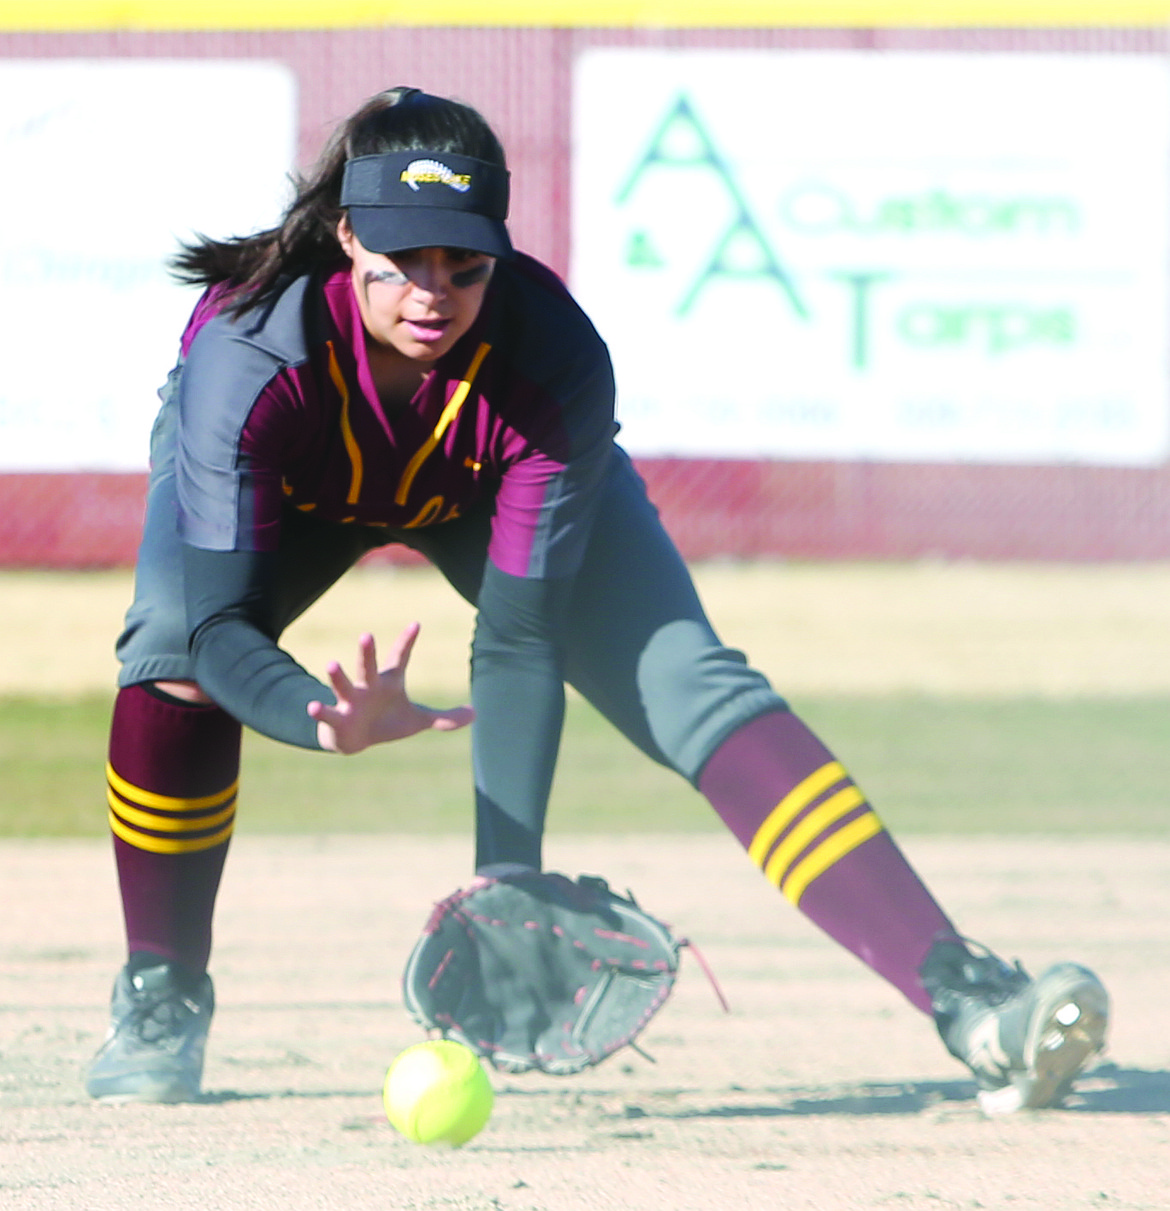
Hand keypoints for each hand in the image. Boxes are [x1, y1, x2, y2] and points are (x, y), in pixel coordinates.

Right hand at [307, 623, 473, 754]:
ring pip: (343, 684)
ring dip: (337, 676)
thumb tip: (476, 713)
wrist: (356, 739)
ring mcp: (350, 700)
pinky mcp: (337, 717)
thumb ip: (445, 718)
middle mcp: (368, 685)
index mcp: (389, 681)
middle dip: (367, 652)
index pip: (400, 657)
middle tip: (366, 635)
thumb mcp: (418, 720)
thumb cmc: (387, 722)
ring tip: (331, 664)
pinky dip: (320, 711)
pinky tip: (313, 707)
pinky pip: (328, 713)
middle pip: (368, 665)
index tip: (417, 624)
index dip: (407, 642)